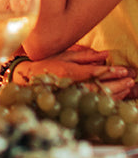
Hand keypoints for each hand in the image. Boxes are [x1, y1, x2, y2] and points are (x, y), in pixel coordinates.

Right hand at [14, 45, 135, 98]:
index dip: (110, 72)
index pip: (93, 73)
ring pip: (99, 98)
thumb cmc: (48, 64)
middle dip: (117, 84)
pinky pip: (94, 103)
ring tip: (128, 86)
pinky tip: (118, 95)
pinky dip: (108, 99)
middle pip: (99, 87)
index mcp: (68, 72)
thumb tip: (105, 54)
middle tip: (130, 80)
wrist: (30, 78)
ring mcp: (72, 96)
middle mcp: (71, 86)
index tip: (124, 70)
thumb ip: (85, 55)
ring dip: (116, 93)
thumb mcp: (64, 55)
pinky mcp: (74, 103)